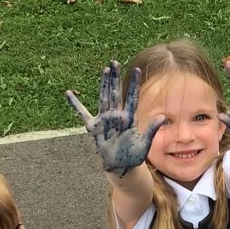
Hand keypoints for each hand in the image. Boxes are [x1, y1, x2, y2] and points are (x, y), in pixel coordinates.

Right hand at [65, 62, 164, 176]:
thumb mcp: (144, 144)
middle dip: (115, 78)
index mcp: (129, 118)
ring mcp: (105, 120)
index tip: (137, 69)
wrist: (121, 166)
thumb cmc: (133, 156)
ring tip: (105, 70)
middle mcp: (117, 116)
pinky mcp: (94, 127)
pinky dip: (75, 105)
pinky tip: (68, 93)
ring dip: (104, 84)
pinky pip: (82, 114)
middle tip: (115, 62)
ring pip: (104, 97)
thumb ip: (151, 130)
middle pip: (115, 92)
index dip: (134, 84)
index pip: (132, 97)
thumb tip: (161, 116)